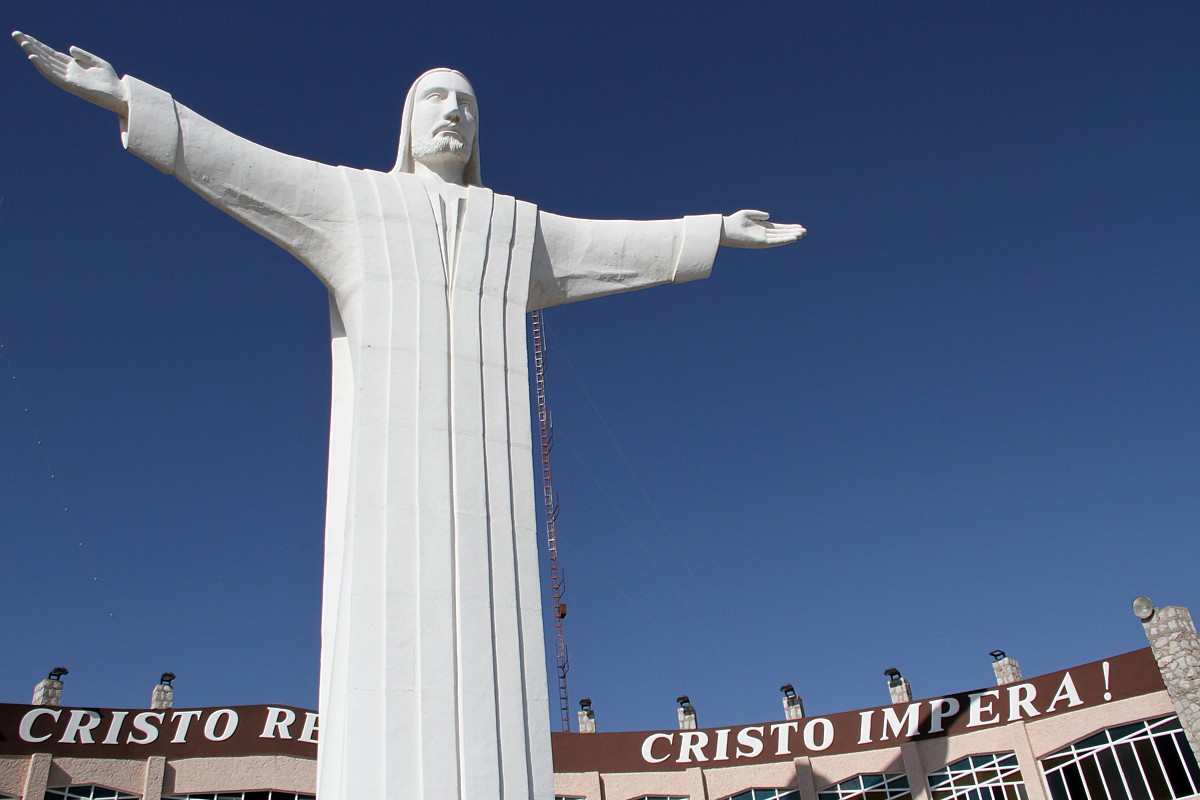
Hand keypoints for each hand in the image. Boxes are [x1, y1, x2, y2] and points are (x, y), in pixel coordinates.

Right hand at [13, 31, 127, 116]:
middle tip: (16, 35)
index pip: (51, 53)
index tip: (26, 36)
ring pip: (46, 65)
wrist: (120, 95)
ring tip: (22, 43)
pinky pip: (53, 75)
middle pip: (45, 57)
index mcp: (72, 65)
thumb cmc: (111, 80)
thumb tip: (69, 48)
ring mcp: (68, 78)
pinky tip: (34, 57)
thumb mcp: (97, 62)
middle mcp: (68, 71)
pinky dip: (43, 67)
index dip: (39, 45)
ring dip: (33, 54)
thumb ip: (83, 55)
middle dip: (31, 46)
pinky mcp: (71, 85)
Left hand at [720, 209, 806, 248]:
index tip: (799, 227)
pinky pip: (775, 241)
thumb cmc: (734, 221)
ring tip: (802, 234)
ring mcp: (763, 239)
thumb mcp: (748, 214)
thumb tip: (770, 216)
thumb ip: (759, 214)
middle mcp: (764, 234)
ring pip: (780, 238)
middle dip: (793, 232)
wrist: (726, 229)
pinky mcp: (761, 242)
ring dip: (791, 236)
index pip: (778, 228)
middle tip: (805, 231)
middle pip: (782, 233)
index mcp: (762, 227)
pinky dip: (784, 240)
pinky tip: (793, 238)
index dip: (789, 227)